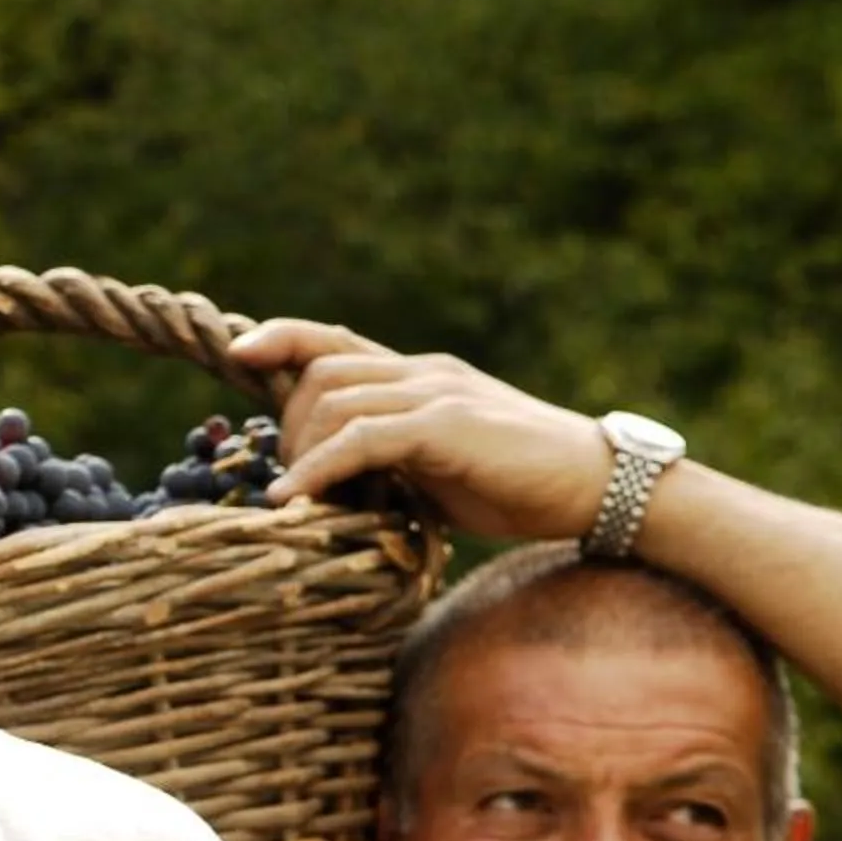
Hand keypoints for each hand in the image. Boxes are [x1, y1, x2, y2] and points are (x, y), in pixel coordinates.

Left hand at [232, 319, 612, 540]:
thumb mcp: (440, 467)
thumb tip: (331, 487)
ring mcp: (437, 393)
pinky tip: (295, 502)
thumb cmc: (520, 486)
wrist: (602, 488)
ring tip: (299, 502)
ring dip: (300, 454)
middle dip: (287, 426)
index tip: (239, 357)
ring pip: (333, 400)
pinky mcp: (448, 426)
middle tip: (289, 483)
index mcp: (420, 375)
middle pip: (319, 370)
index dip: (280, 338)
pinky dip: (317, 470)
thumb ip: (389, 460)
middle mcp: (424, 372)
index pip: (333, 339)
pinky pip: (361, 438)